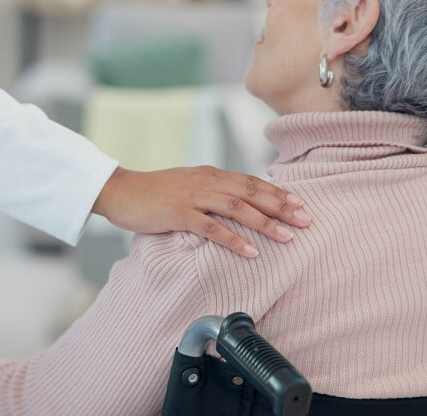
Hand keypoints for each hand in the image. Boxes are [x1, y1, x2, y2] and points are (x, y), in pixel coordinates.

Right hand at [91, 166, 310, 258]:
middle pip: (252, 192)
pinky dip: (233, 239)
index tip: (301, 204)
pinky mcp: (178, 213)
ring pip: (237, 207)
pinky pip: (211, 227)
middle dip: (282, 206)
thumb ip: (210, 193)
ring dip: (265, 223)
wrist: (120, 191)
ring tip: (287, 237)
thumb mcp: (186, 187)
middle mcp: (206, 181)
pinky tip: (250, 251)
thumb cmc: (153, 193)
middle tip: (306, 220)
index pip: (252, 182)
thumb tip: (235, 207)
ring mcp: (192, 196)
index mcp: (210, 175)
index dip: (279, 193)